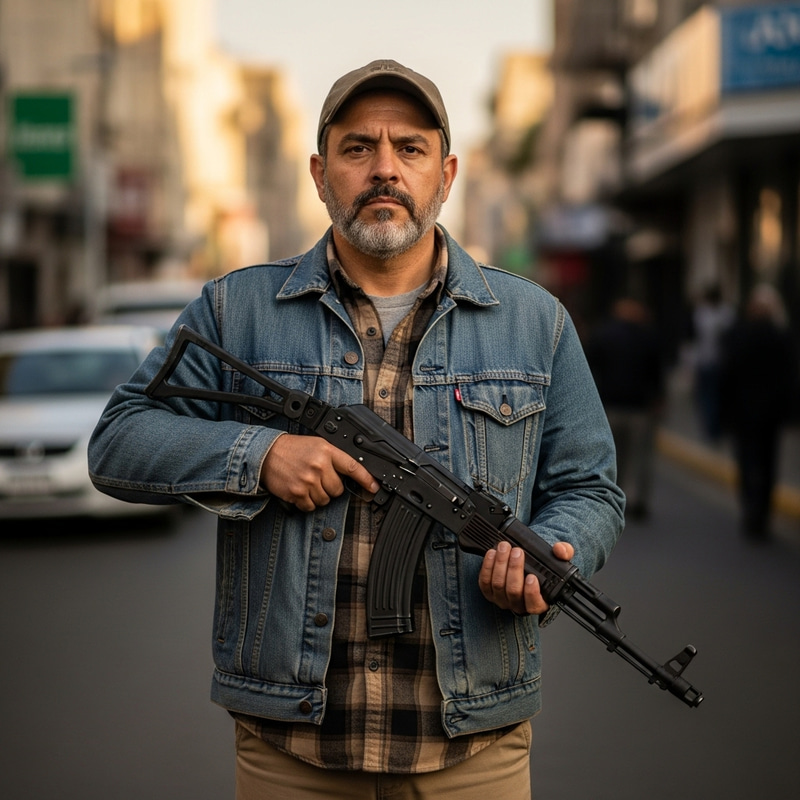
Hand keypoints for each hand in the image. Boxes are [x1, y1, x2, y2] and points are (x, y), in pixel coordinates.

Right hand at [260, 433, 379, 511]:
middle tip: (318, 478)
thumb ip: (333, 457)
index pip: (352, 466)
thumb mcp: (317, 444)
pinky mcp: (297, 493)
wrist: (267, 453)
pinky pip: (310, 507)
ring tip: (307, 482)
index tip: (374, 487)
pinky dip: (306, 503)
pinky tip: (300, 490)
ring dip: (318, 496)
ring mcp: (308, 480)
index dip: (366, 479)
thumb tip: (351, 473)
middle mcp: (318, 466)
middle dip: (330, 487)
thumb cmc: (293, 449)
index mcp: (326, 451)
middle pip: (338, 490)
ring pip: (325, 500)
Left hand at [478, 540, 574, 615]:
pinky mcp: (489, 592)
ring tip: (504, 547)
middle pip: (513, 591)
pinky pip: (484, 582)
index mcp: (539, 602)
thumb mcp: (557, 558)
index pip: (534, 605)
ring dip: (500, 564)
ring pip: (498, 585)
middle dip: (514, 569)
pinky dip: (487, 567)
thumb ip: (564, 553)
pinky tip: (491, 554)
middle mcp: (519, 604)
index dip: (532, 593)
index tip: (532, 577)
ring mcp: (502, 599)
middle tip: (516, 552)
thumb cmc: (541, 565)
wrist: (526, 562)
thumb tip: (561, 550)